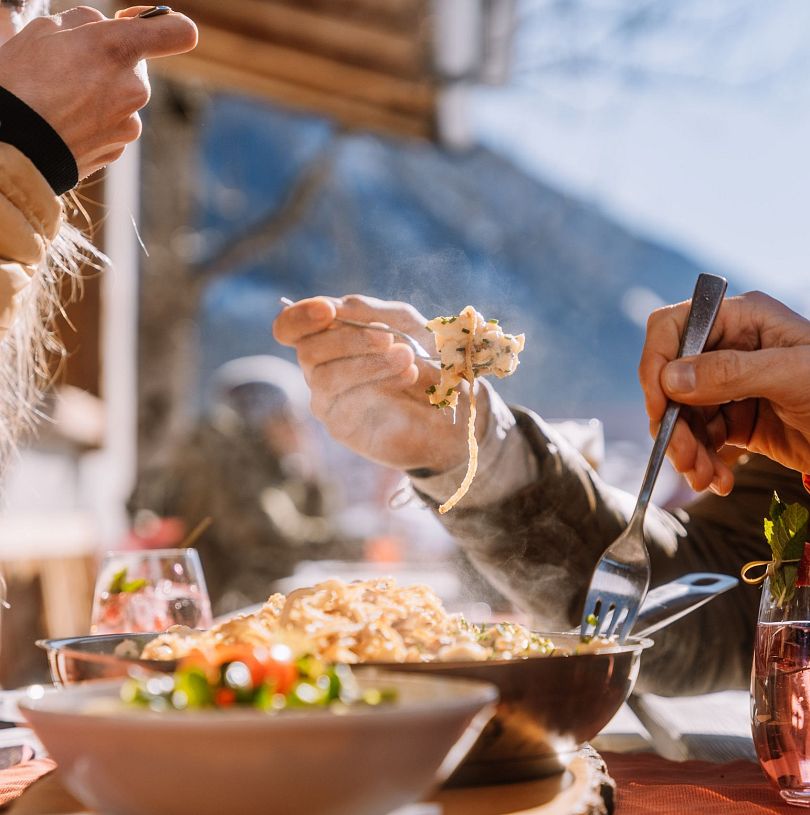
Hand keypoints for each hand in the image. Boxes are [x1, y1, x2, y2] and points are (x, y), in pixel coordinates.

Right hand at [0, 5, 196, 178]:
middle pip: (135, 65)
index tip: (140, 24)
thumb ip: (88, 22)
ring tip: (60, 99)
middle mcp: (134, 87)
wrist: (13, 146)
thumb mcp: (46, 29)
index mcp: (118, 48)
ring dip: (100, 93)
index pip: (179, 32)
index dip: (166, 25)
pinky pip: (113, 124)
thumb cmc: (21, 81)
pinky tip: (65, 122)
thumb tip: (110, 27)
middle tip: (69, 67)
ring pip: (123, 96)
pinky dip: (94, 121)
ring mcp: (130, 122)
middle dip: (109, 62)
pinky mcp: (120, 148)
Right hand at [273, 295, 488, 472]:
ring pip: (325, 378)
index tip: (327, 310)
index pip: (288, 328)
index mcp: (328, 338)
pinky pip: (343, 405)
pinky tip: (408, 377)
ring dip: (367, 363)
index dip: (299, 317)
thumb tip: (335, 307)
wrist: (454, 405)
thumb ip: (369, 311)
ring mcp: (328, 400)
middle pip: (307, 351)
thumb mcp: (404, 323)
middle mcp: (320, 369)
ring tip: (406, 357)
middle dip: (348, 340)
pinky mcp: (342, 427)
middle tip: (387, 338)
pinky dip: (376, 386)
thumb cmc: (426, 359)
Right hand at [639, 291, 809, 493]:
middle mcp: (728, 348)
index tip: (660, 408)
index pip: (673, 328)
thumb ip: (731, 372)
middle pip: (671, 380)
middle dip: (673, 423)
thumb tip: (670, 379)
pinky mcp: (735, 420)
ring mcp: (730, 386)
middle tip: (685, 459)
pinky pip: (700, 438)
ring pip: (681, 415)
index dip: (656, 365)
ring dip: (686, 450)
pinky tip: (716, 480)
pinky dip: (701, 461)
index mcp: (742, 319)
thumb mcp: (794, 376)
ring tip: (704, 478)